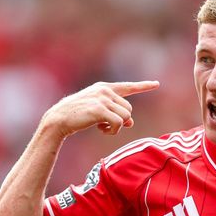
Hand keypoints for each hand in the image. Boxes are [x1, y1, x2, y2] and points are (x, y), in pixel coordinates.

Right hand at [40, 81, 158, 138]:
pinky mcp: (99, 109)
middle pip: (129, 108)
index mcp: (103, 88)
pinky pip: (119, 123)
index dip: (143, 86)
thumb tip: (130, 122)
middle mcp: (104, 91)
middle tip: (107, 126)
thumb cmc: (76, 116)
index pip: (127, 87)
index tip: (156, 84)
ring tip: (103, 128)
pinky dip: (113, 131)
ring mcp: (102, 99)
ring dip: (117, 127)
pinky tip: (101, 130)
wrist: (58, 119)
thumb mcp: (97, 112)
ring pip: (126, 116)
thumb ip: (114, 113)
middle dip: (122, 120)